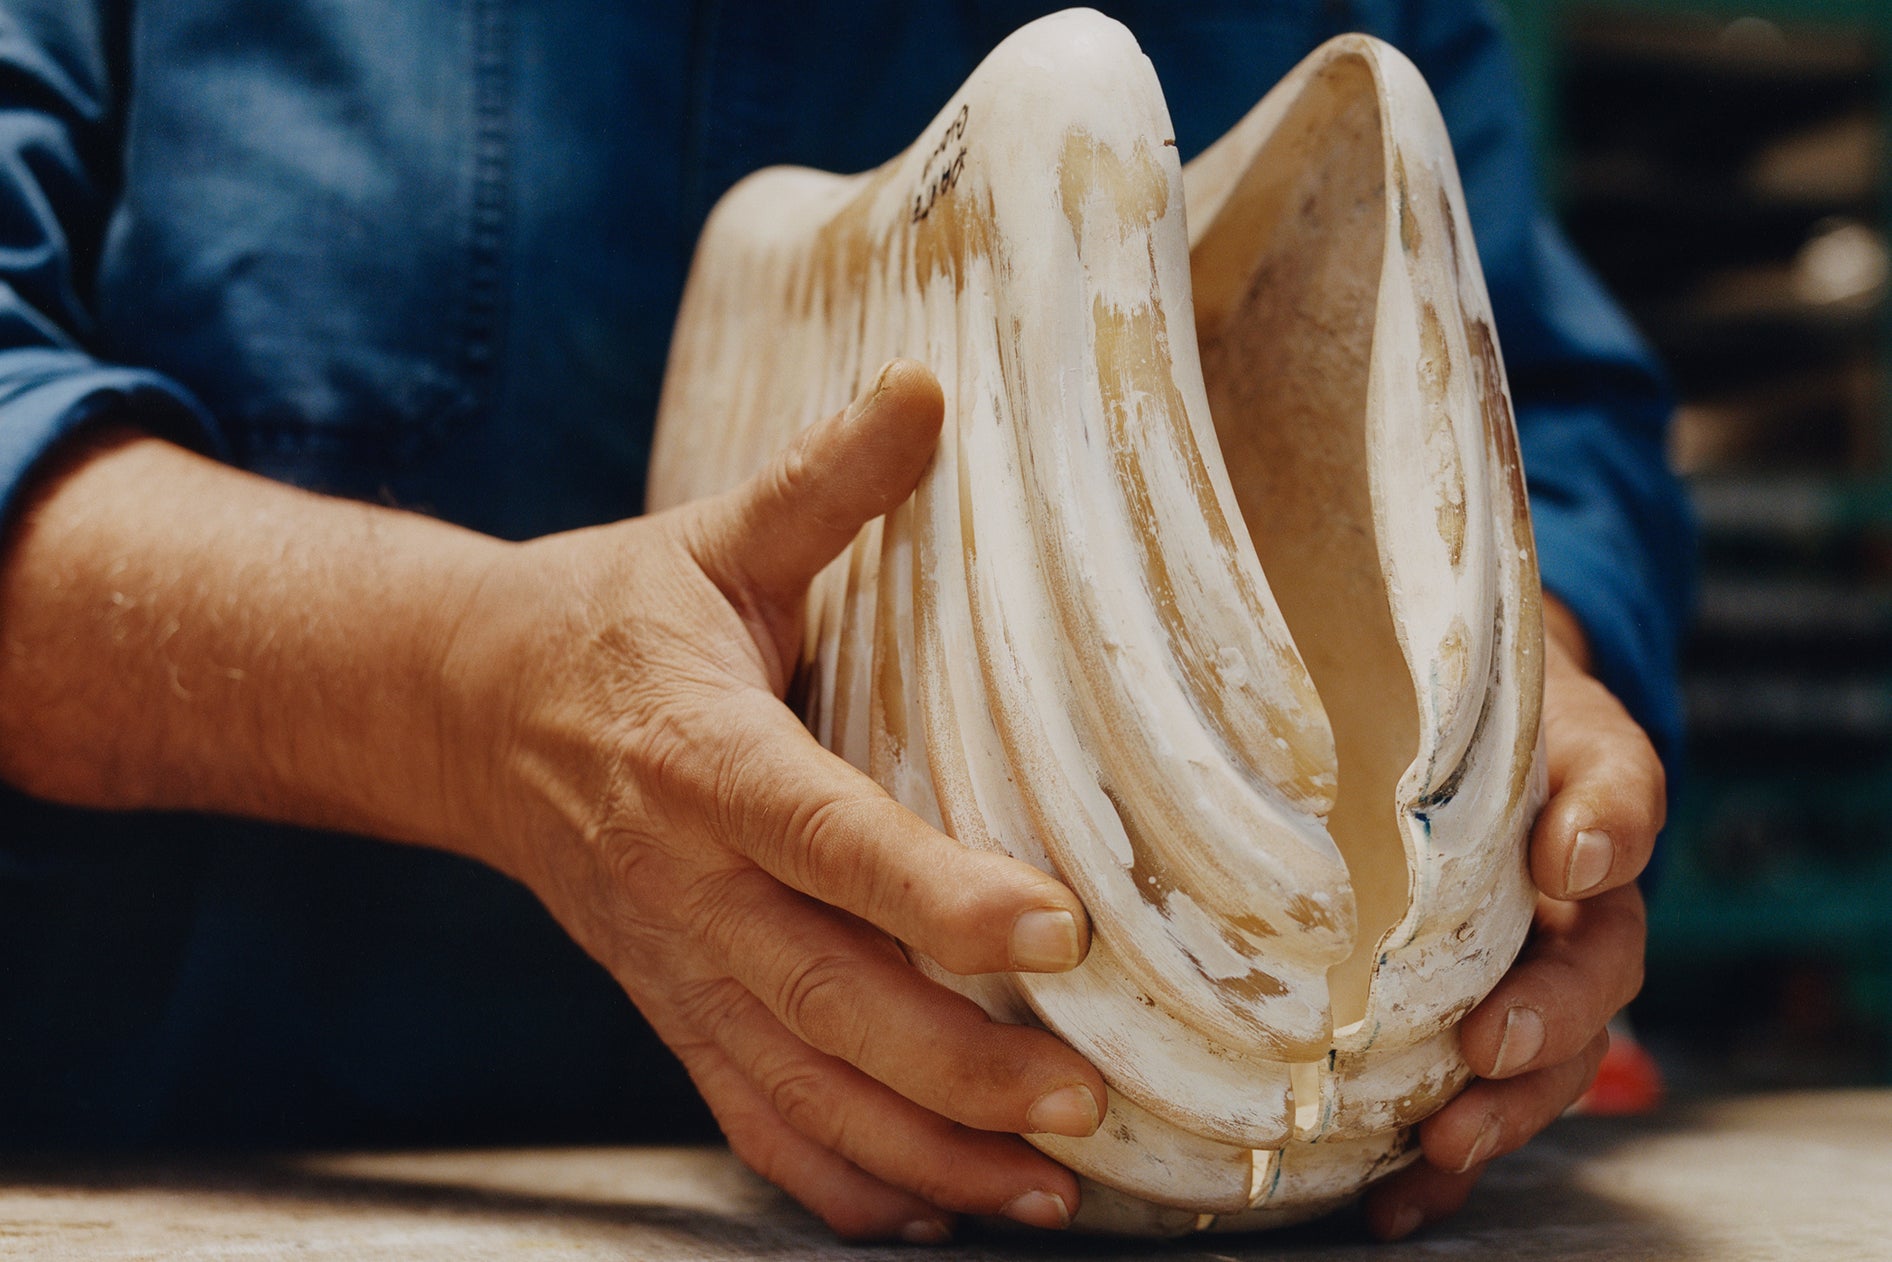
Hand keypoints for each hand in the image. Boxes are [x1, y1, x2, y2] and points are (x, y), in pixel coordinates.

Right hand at [444, 361, 1106, 1242]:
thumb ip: (824, 482)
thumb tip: (929, 384)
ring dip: (924, 1152)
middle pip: (826, 1000)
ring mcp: (677, 966)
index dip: (936, 892)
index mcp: (704, 757)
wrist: (462, 713)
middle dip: (960, 1065)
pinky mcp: (674, 1010)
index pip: (827, 836)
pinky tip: (932, 1212)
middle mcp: (689, 885)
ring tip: (1049, 1194)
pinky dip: (841, 1181)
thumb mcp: (711, 540)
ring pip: (800, 1088)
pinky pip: (753, 1120)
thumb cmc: (609, 622)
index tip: (1056, 929)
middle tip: (1087, 1104)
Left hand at [1364, 596, 1661, 1239]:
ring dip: (1489, 1122)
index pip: (1606, 934)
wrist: (1436, 725)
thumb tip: (1579, 861)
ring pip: (1520, 1080)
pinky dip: (1426, 1171)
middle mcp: (1558, 952)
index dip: (1582, 945)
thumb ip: (1601, 790)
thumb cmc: (1504, 726)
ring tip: (1442, 1150)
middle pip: (1574, 1023)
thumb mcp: (1570, 734)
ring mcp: (1500, 996)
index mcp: (1593, 884)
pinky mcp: (1436, 1034)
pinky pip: (1448, 1108)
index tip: (1555, 896)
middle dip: (1536, 1050)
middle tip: (1488, 1050)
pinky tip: (1388, 1202)